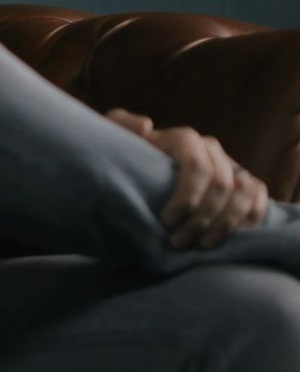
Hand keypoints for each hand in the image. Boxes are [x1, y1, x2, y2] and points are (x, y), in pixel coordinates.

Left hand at [104, 107, 268, 249]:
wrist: (138, 174)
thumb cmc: (124, 159)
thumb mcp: (114, 139)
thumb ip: (121, 126)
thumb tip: (146, 126)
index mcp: (183, 139)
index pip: (197, 166)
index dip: (187, 196)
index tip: (166, 221)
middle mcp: (211, 150)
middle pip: (220, 185)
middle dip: (201, 218)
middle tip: (177, 242)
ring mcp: (230, 166)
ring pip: (243, 192)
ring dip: (226, 223)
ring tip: (201, 245)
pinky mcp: (243, 184)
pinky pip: (258, 199)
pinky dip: (248, 220)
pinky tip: (225, 238)